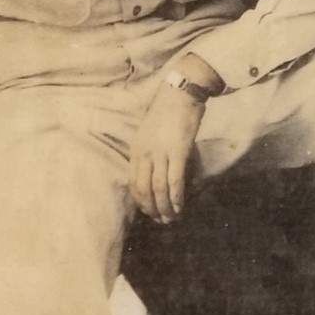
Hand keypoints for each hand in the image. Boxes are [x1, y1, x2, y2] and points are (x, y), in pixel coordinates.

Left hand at [129, 85, 204, 223]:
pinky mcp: (178, 152)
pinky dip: (176, 197)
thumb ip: (150, 152)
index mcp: (137, 149)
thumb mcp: (150, 133)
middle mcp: (145, 153)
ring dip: (165, 207)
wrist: (181, 93)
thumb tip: (156, 172)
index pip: (133, 182)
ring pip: (159, 188)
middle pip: (144, 189)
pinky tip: (180, 207)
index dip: (141, 201)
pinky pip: (174, 180)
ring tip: (171, 219)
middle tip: (161, 220)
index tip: (149, 211)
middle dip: (152, 209)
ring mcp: (161, 153)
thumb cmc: (168, 111)